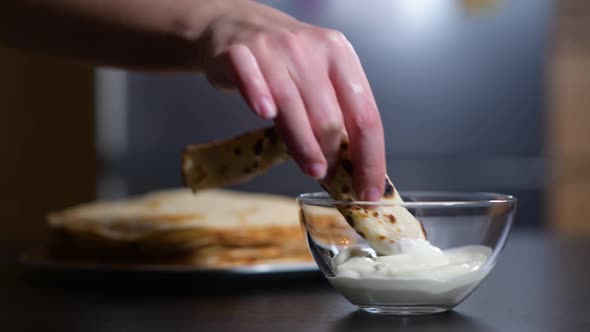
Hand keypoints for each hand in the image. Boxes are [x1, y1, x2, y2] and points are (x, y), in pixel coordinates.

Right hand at [200, 0, 384, 200]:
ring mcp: (273, 49)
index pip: (365, 115)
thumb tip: (352, 167)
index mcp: (340, 55)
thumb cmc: (286, 60)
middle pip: (329, 115)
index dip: (370, 158)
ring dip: (303, 145)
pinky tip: (264, 114)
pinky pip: (250, 78)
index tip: (369, 190)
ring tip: (312, 169)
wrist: (240, 24)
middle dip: (333, 154)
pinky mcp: (238, 52)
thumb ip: (336, 111)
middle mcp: (310, 49)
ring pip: (292, 104)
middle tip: (328, 176)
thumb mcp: (320, 75)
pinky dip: (258, 95)